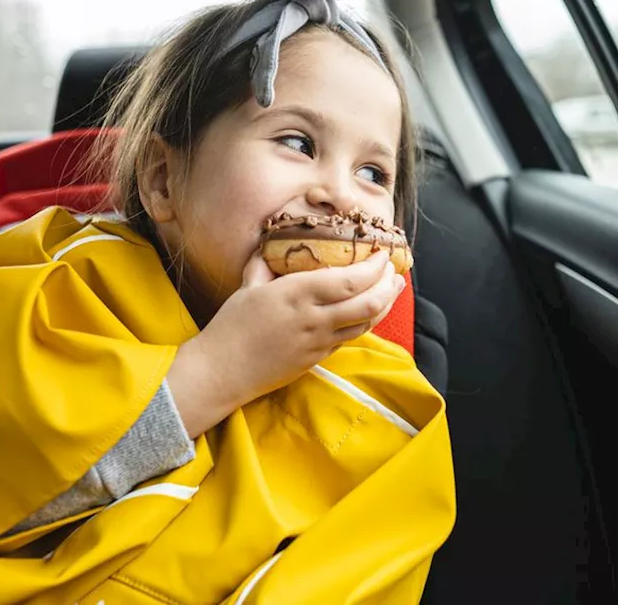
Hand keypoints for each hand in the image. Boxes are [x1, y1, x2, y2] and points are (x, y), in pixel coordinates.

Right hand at [166, 250, 404, 437]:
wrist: (222, 372)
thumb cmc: (230, 327)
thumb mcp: (247, 286)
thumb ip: (265, 263)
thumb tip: (275, 245)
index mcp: (297, 293)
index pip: (350, 279)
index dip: (374, 267)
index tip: (382, 254)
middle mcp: (314, 318)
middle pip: (368, 302)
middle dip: (388, 286)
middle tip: (395, 273)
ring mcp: (319, 342)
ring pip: (366, 324)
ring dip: (384, 305)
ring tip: (393, 290)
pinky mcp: (318, 359)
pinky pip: (350, 338)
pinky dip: (365, 322)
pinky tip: (368, 311)